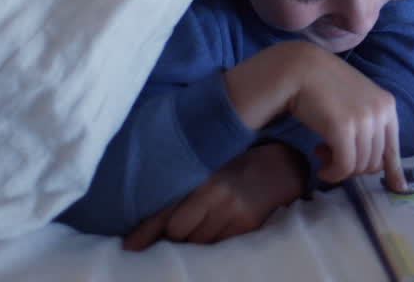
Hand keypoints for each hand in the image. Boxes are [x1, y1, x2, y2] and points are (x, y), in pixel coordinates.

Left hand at [122, 142, 305, 251]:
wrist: (285, 165)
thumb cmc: (241, 167)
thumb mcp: (211, 171)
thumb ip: (184, 192)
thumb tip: (152, 224)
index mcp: (201, 177)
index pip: (166, 210)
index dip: (146, 232)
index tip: (129, 247)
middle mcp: (215, 194)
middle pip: (179, 232)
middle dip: (176, 236)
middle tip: (182, 231)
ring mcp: (233, 211)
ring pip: (199, 244)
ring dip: (195, 243)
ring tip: (207, 227)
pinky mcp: (249, 225)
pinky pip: (221, 247)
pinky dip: (215, 246)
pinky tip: (222, 231)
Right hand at [281, 43, 407, 189]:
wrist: (300, 69)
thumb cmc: (324, 86)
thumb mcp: (356, 102)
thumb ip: (369, 125)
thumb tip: (382, 164)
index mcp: (387, 105)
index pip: (393, 148)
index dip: (393, 171)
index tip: (397, 188)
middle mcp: (380, 112)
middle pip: (375, 162)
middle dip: (353, 167)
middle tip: (330, 155)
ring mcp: (364, 119)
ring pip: (360, 166)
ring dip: (339, 169)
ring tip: (322, 154)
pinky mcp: (344, 128)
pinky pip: (344, 165)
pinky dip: (333, 173)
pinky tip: (321, 167)